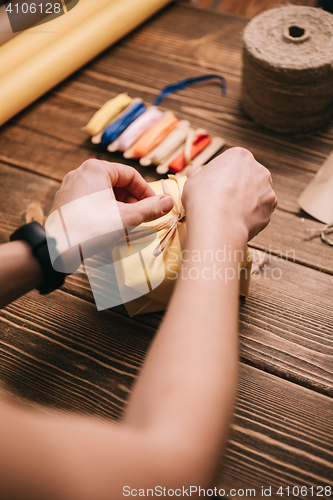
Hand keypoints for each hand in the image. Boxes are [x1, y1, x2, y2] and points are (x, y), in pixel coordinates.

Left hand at [50, 159, 173, 226]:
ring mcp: (71, 187)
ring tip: (127, 224)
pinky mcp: (66, 201)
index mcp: (96, 169)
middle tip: (142, 217)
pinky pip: (92, 201)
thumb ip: (150, 209)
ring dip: (120, 207)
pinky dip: (105, 210)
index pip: (131, 175)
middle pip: (118, 183)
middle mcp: (81, 173)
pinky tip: (110, 226)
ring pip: (105, 193)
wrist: (57, 248)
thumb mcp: (126, 218)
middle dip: (133, 201)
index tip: (156, 207)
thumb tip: (169, 202)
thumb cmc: (91, 229)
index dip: (147, 192)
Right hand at [182, 147, 276, 240]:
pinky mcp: (269, 209)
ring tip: (232, 212)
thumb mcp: (192, 180)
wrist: (218, 223)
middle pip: (250, 177)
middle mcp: (258, 170)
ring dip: (249, 201)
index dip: (223, 174)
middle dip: (240, 186)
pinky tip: (238, 221)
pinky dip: (252, 215)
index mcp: (240, 156)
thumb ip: (197, 174)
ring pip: (258, 194)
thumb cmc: (203, 197)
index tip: (215, 185)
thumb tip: (194, 172)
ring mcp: (267, 190)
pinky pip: (261, 211)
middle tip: (224, 199)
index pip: (234, 162)